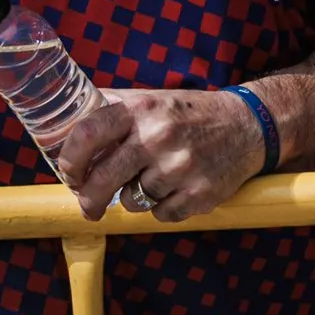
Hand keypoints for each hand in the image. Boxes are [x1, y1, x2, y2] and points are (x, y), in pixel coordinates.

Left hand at [56, 87, 267, 222]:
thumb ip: (113, 109)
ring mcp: (180, 167)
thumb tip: (66, 126)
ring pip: (131, 201)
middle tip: (89, 204)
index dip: (69, 161)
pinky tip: (177, 188)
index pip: (87, 134)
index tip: (71, 174)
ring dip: (135, 196)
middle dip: (89, 199)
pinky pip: (160, 215)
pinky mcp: (198, 194)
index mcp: (143, 108)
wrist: (248, 125)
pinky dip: (163, 207)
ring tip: (155, 178)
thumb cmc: (190, 113)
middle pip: (102, 180)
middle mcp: (159, 135)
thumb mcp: (153, 99)